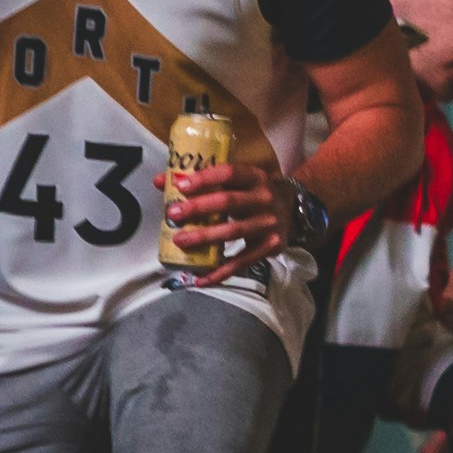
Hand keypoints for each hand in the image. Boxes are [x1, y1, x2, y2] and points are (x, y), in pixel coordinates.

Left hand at [166, 142, 291, 278]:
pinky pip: (242, 262)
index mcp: (254, 177)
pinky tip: (201, 279)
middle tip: (173, 214)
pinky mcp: (270, 247)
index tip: (180, 185)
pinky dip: (220, 272)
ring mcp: (269, 224)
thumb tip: (160, 182)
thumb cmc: (252, 195)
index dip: (205, 179)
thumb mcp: (236, 183)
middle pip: (229, 202)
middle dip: (198, 208)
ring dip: (204, 237)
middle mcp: (264, 198)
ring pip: (233, 232)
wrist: (292, 212)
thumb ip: (202, 181)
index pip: (229, 173)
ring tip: (180, 241)